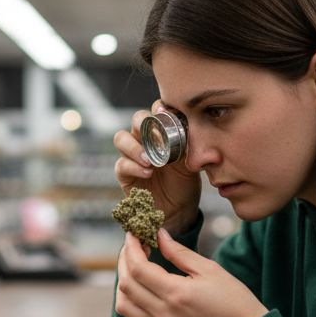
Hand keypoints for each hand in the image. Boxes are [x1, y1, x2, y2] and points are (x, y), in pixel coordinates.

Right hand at [113, 99, 200, 233]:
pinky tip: (148, 173)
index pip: (156, 111)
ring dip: (134, 146)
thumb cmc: (185, 181)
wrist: (180, 208)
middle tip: (154, 133)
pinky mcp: (125, 174)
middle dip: (142, 122)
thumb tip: (195, 128)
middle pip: (136, 119)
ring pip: (121, 138)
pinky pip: (122, 164)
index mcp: (161, 132)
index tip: (166, 111)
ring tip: (150, 160)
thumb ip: (190, 144)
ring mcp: (132, 156)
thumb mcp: (191, 161)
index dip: (159, 107)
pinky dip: (134, 167)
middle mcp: (144, 139)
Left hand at [115, 229, 267, 316]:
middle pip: (126, 284)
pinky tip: (140, 283)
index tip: (133, 233)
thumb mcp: (209, 269)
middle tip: (134, 244)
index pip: (138, 268)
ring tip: (135, 263)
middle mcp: (163, 312)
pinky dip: (129, 297)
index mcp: (176, 294)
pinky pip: (133, 315)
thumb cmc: (233, 298)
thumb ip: (179, 252)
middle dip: (125, 260)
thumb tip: (159, 235)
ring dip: (123, 280)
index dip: (131, 247)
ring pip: (124, 303)